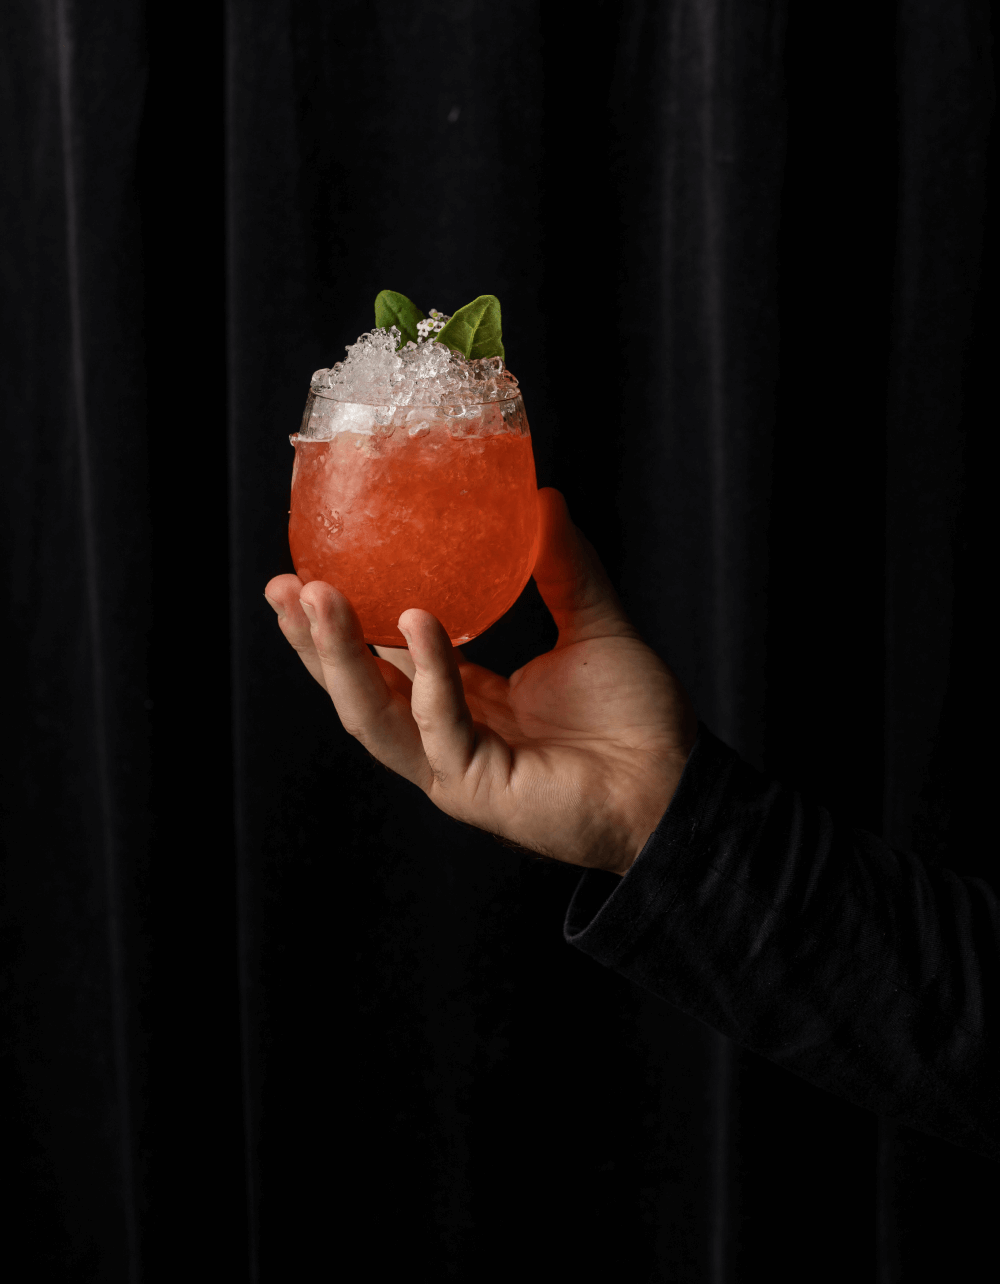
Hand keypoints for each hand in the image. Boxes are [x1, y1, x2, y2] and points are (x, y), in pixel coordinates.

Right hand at [264, 489, 696, 873]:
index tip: (311, 569)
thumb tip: (542, 496)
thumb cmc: (638, 723)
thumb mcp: (593, 627)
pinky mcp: (477, 788)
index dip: (345, 621)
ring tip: (314, 598)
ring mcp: (455, 767)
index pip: (385, 661)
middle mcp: (446, 736)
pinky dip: (425, 672)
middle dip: (315, 640)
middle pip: (360, 689)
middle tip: (284, 585)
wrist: (676, 788)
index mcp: (464, 702)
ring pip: (374, 714)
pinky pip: (438, 725)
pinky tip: (415, 621)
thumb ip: (564, 568)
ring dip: (339, 656)